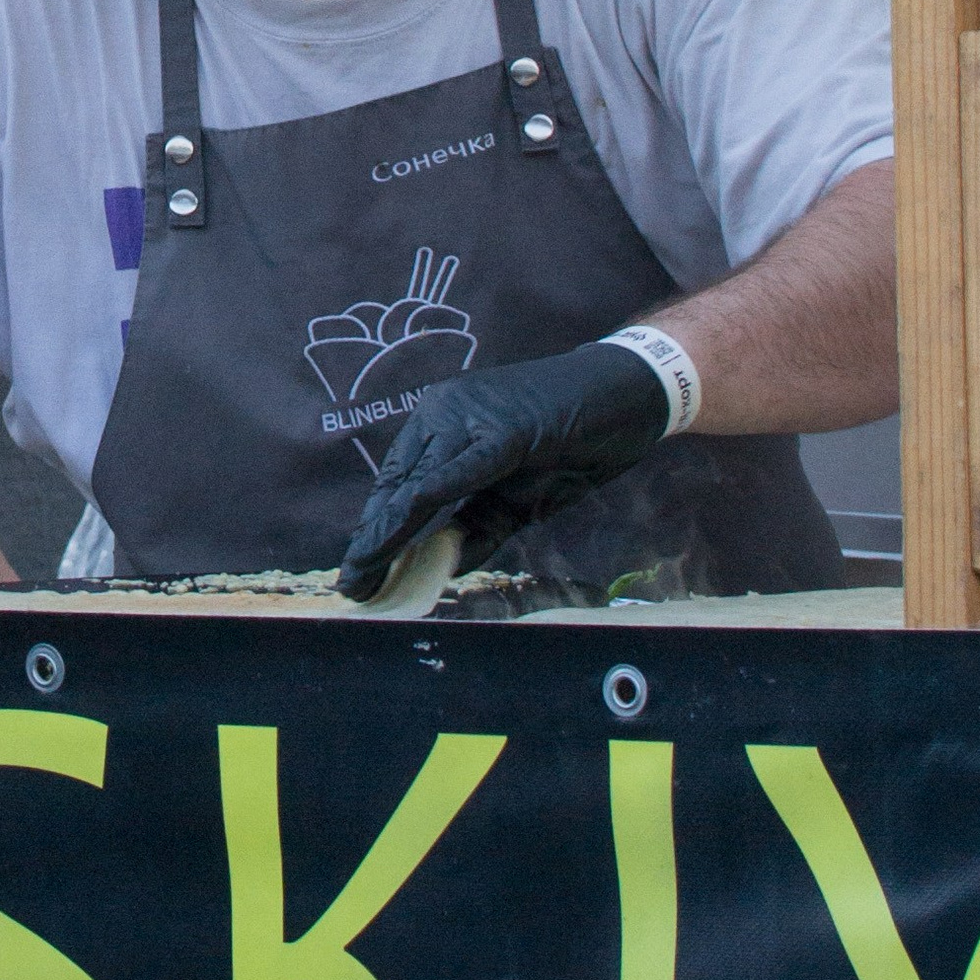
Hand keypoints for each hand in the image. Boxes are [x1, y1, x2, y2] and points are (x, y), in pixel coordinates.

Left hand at [336, 341, 671, 603]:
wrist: (628, 394)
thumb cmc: (573, 443)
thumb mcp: (519, 498)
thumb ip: (481, 528)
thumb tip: (443, 566)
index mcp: (443, 423)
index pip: (398, 483)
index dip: (377, 530)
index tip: (359, 570)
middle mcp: (445, 412)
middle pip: (397, 486)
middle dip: (373, 540)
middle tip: (351, 585)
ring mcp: (472, 416)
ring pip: (418, 483)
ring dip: (388, 534)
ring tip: (366, 575)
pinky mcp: (504, 429)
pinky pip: (458, 474)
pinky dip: (428, 508)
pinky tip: (403, 538)